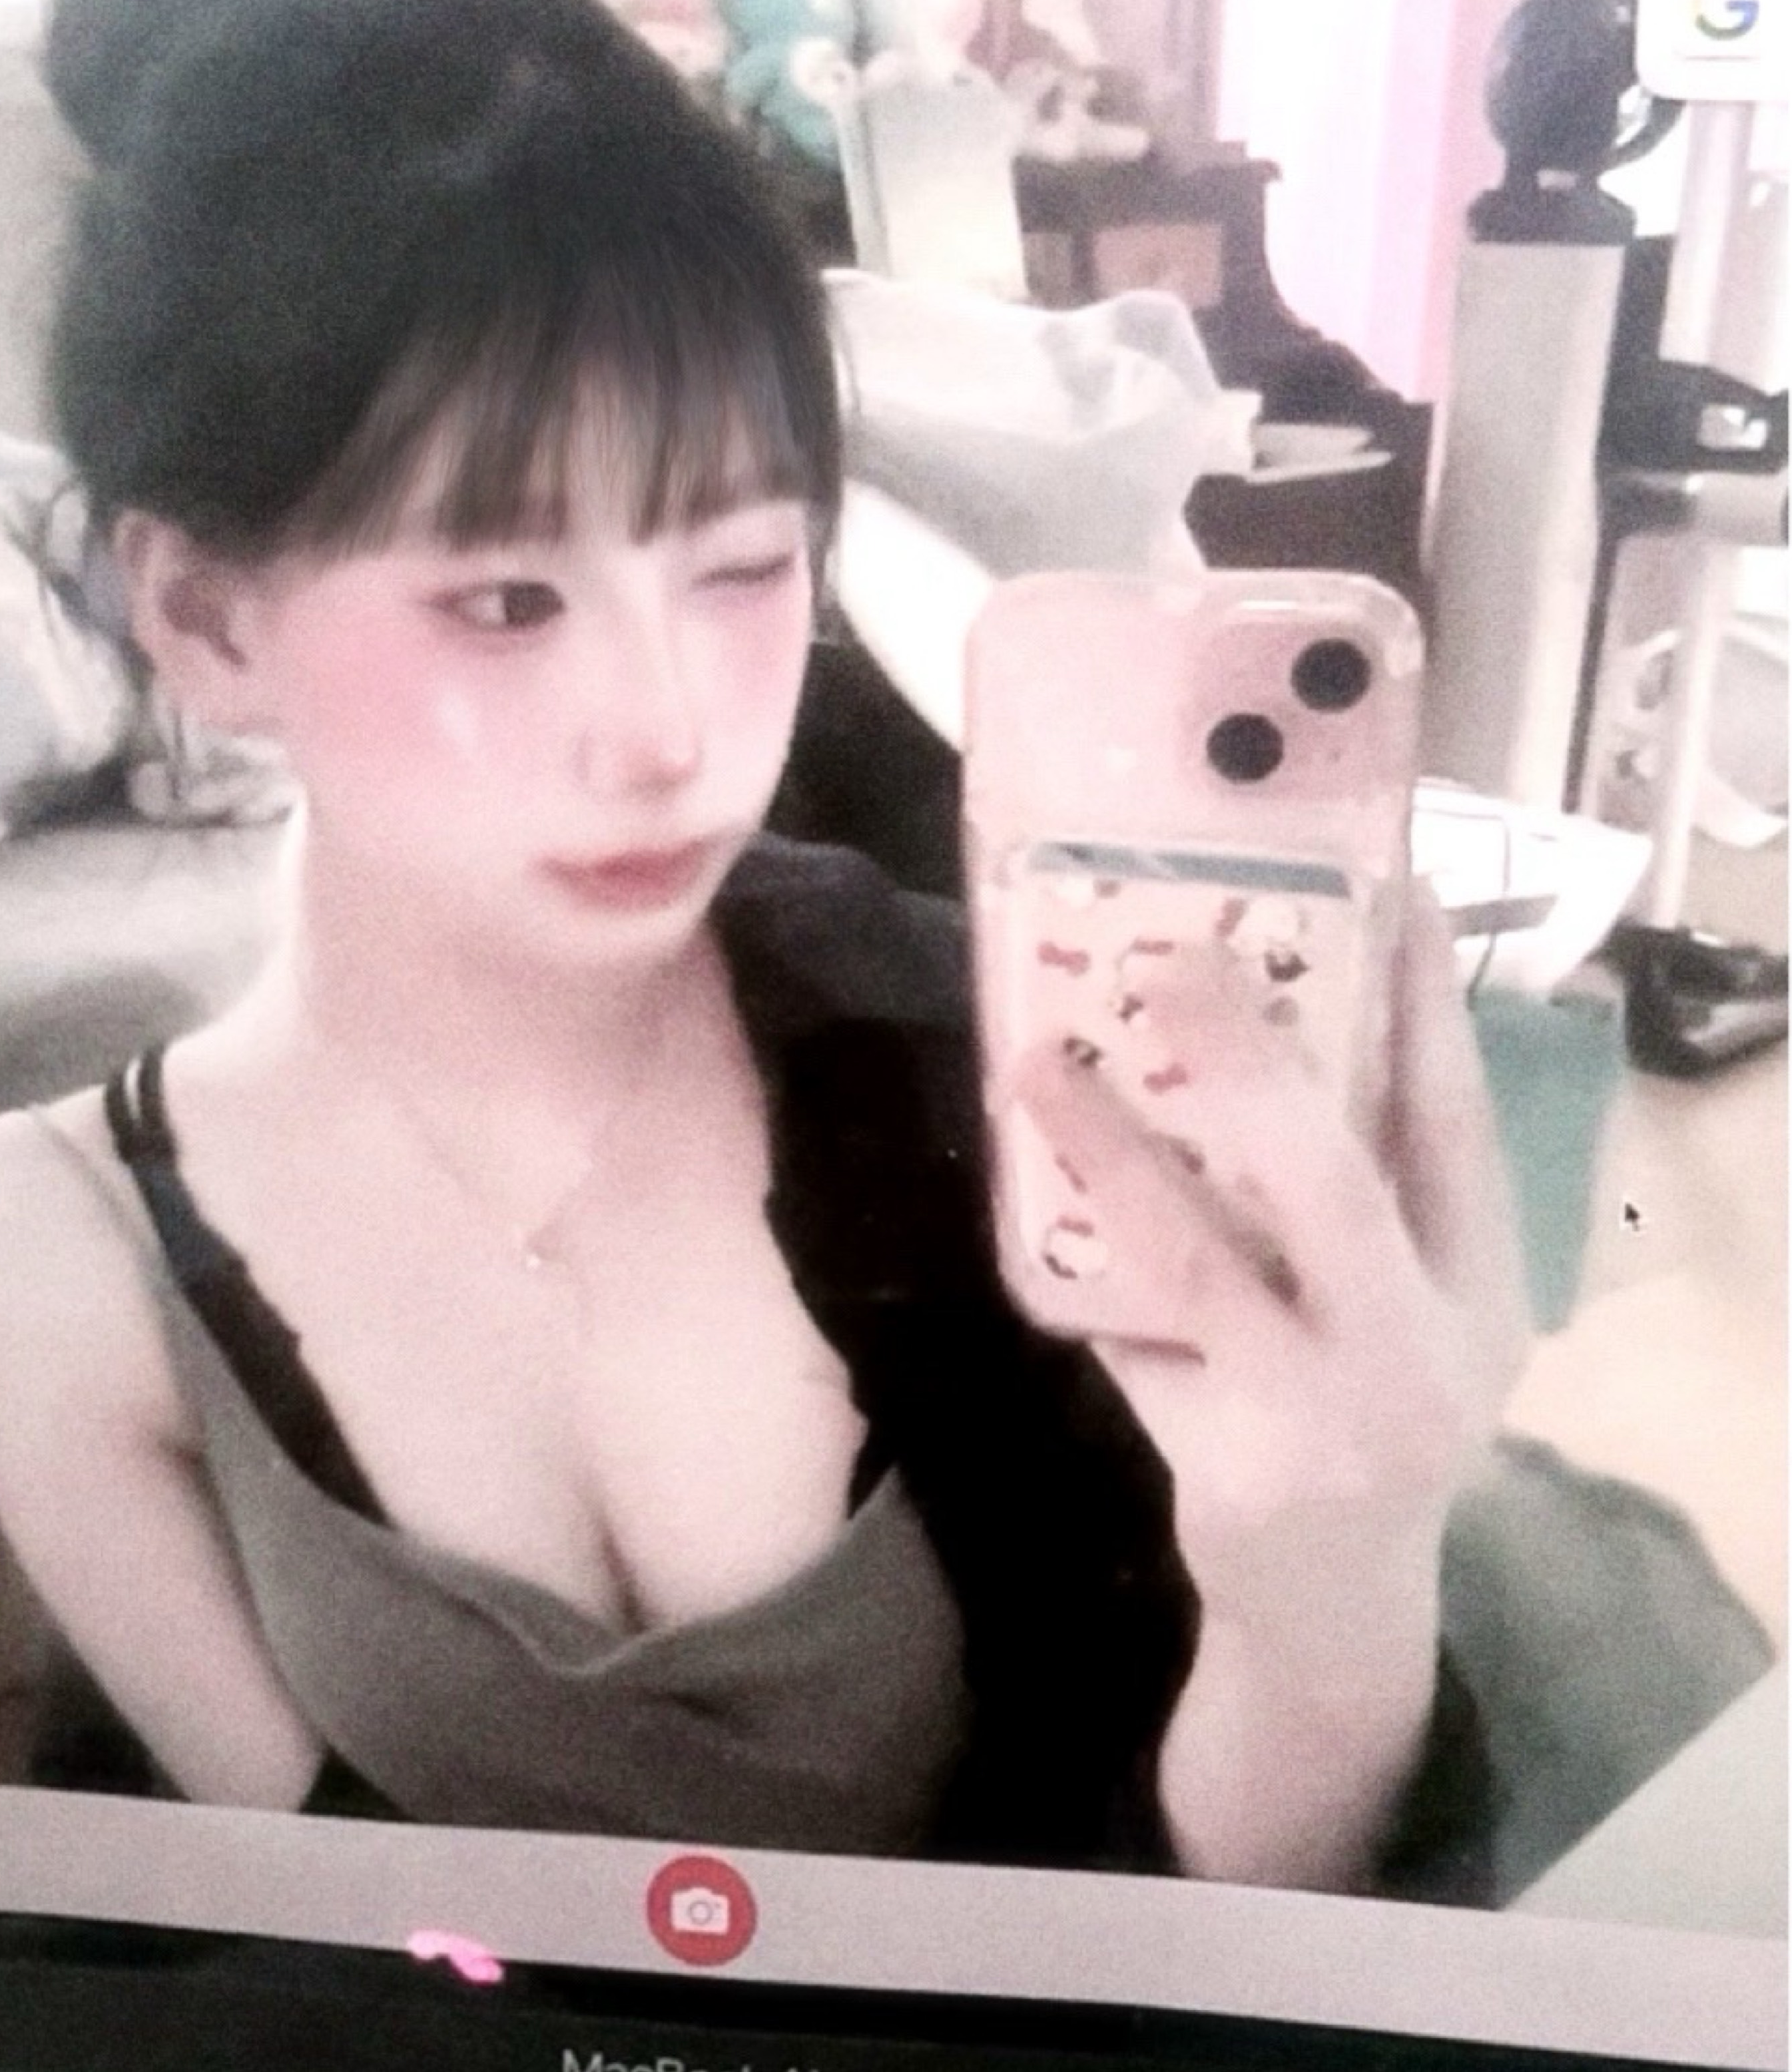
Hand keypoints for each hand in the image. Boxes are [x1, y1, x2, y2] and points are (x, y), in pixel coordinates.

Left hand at [1007, 883, 1529, 1635]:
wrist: (1337, 1608)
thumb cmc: (1354, 1409)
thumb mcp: (1397, 1306)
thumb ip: (1350, 1198)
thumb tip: (1235, 1029)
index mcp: (1477, 1285)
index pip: (1456, 1122)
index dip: (1420, 1005)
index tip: (1380, 890)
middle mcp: (1418, 1346)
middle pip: (1334, 1178)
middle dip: (1250, 1060)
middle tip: (1171, 962)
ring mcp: (1323, 1411)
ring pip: (1200, 1255)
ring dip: (1111, 1148)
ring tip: (1039, 1063)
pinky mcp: (1232, 1464)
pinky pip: (1129, 1331)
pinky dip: (1072, 1252)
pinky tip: (1022, 1177)